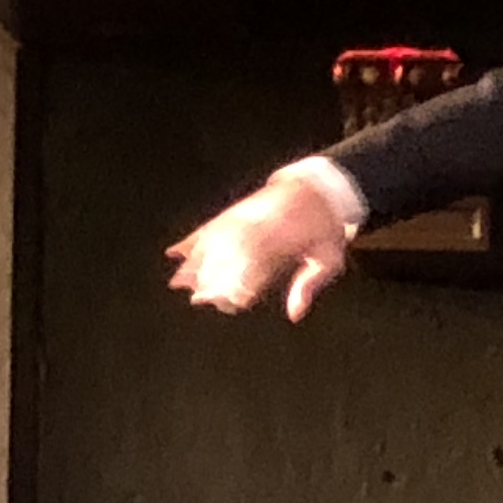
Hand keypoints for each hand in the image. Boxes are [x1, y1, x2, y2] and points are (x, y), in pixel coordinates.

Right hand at [170, 168, 356, 318]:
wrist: (318, 188)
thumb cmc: (325, 229)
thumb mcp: (328, 258)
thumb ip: (309, 285)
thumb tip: (295, 314)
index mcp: (283, 239)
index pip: (257, 265)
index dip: (243, 284)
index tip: (233, 303)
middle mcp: (258, 226)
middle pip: (229, 254)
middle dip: (212, 277)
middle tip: (197, 300)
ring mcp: (244, 216)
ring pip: (213, 241)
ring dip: (194, 261)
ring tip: (178, 282)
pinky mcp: (236, 211)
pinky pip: (210, 226)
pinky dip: (191, 239)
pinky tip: (174, 252)